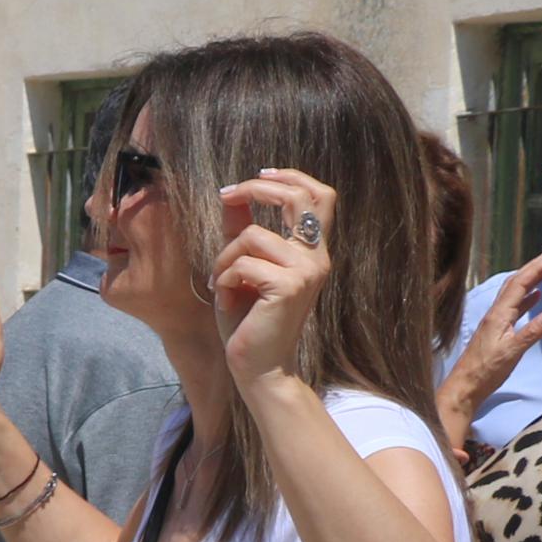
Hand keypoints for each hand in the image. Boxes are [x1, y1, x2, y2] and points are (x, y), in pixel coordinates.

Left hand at [213, 167, 338, 385]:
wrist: (258, 366)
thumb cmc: (249, 320)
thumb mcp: (242, 268)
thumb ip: (240, 232)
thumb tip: (232, 196)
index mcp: (312, 250)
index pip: (319, 196)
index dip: (290, 177)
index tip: (257, 175)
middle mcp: (317, 257)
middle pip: (299, 197)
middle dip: (257, 189)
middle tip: (227, 195)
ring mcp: (307, 271)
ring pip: (253, 235)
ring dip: (224, 256)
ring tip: (221, 284)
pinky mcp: (288, 287)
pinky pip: (242, 264)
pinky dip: (222, 279)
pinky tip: (226, 301)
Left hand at [439, 247, 541, 447]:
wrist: (465, 386)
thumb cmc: (486, 371)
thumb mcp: (512, 352)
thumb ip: (531, 333)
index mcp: (498, 315)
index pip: (519, 284)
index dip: (537, 268)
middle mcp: (495, 314)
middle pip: (515, 283)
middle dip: (534, 267)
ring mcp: (495, 322)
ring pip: (515, 293)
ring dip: (532, 279)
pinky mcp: (497, 331)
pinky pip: (514, 307)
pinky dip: (527, 298)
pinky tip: (536, 296)